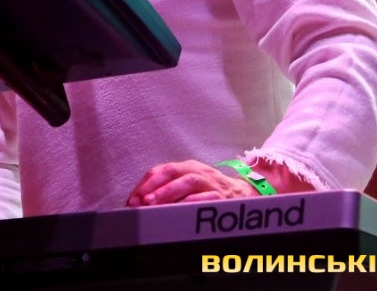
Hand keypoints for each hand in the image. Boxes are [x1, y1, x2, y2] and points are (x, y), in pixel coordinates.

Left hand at [125, 160, 256, 206]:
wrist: (243, 194)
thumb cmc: (207, 191)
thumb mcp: (188, 183)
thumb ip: (167, 188)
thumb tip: (139, 201)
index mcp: (187, 167)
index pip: (162, 169)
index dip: (146, 183)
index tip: (133, 198)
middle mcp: (198, 171)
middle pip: (173, 172)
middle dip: (155, 186)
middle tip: (141, 200)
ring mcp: (210, 183)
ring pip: (188, 182)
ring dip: (168, 192)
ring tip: (154, 204)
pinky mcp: (220, 197)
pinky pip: (204, 198)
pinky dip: (190, 203)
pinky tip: (178, 210)